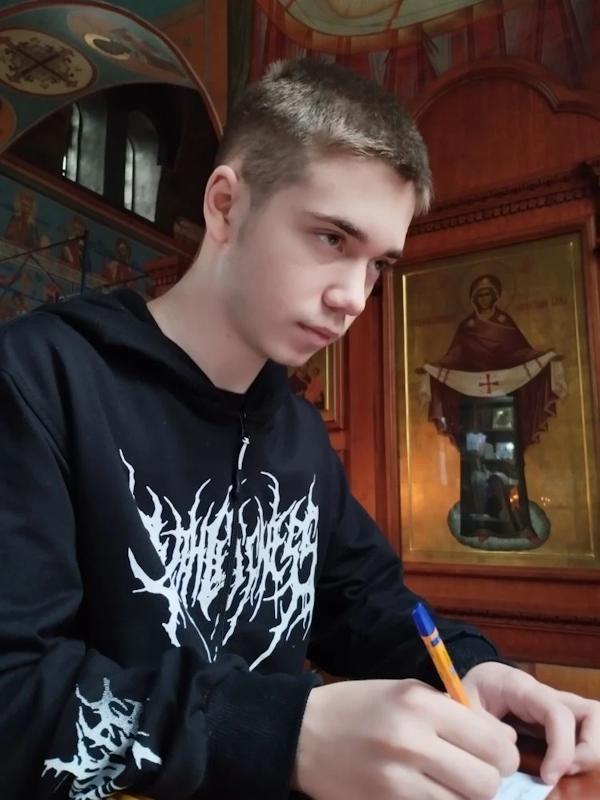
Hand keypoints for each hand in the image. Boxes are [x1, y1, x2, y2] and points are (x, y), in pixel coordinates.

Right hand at [294, 678, 519, 799]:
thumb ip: (452, 713)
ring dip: (465, 798)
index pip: (492, 743)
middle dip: (489, 781)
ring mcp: (397, 782)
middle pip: (486, 782)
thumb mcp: (403, 691)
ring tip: (449, 783)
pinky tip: (429, 792)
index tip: (497, 755)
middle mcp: (411, 742)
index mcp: (418, 704)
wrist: (302, 734)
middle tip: (476, 774)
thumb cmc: (358, 706)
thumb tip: (504, 741)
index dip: (504, 754)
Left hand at [463, 662, 599, 784]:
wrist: (478, 680)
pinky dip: (582, 754)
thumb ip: (483, 724)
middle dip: (588, 751)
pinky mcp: (561, 723)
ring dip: (590, 752)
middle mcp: (549, 695)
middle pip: (591, 713)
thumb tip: (511, 743)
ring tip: (564, 771)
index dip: (562, 748)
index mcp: (523, 687)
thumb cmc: (474, 690)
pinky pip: (585, 734)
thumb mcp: (465, 703)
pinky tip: (560, 769)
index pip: (558, 713)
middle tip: (561, 774)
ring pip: (594, 722)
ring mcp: (559, 708)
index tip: (548, 777)